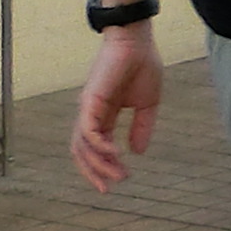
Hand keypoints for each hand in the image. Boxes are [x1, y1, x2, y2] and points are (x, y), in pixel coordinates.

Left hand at [72, 29, 162, 191]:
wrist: (136, 42)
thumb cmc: (142, 67)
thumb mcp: (148, 104)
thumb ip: (142, 128)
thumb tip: (137, 152)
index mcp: (104, 115)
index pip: (97, 147)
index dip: (106, 165)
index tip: (121, 179)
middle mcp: (91, 114)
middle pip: (82, 152)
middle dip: (94, 172)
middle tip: (108, 189)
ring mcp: (88, 109)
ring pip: (82, 146)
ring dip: (97, 164)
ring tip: (117, 176)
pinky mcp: (90, 101)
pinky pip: (89, 131)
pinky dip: (99, 146)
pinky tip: (115, 153)